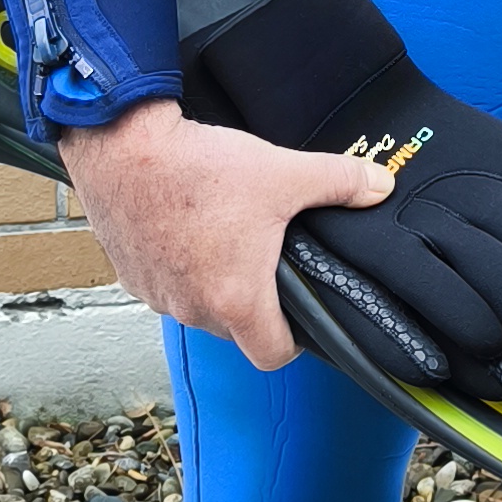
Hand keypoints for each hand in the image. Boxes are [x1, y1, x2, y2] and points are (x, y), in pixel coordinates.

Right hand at [61, 100, 392, 369]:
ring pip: (198, 308)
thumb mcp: (283, 172)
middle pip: (236, 331)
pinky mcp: (130, 276)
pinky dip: (179, 269)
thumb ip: (341, 182)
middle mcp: (193, 308)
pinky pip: (165, 288)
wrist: (121, 146)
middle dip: (254, 305)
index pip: (272, 355)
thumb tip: (380, 185)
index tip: (300, 316)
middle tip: (266, 260)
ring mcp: (157, 295)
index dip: (294, 342)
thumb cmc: (195, 168)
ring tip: (226, 238)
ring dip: (213, 286)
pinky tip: (187, 231)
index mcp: (236, 300)